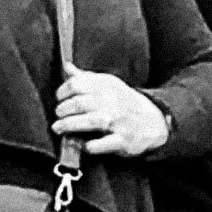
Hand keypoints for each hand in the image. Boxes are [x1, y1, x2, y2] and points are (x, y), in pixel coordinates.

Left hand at [53, 63, 169, 156]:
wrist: (153, 121)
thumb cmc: (124, 103)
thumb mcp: (108, 85)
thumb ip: (85, 78)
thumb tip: (67, 66)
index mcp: (106, 86)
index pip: (77, 84)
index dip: (63, 91)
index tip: (59, 99)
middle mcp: (112, 102)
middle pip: (79, 103)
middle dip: (63, 110)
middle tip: (58, 115)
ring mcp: (118, 122)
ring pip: (89, 122)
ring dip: (69, 125)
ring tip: (59, 128)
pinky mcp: (122, 140)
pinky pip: (101, 144)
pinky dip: (87, 145)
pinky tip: (81, 144)